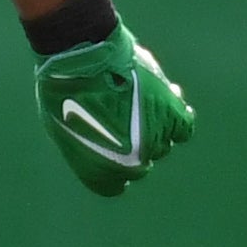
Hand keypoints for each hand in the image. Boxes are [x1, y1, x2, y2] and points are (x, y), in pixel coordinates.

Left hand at [33, 26, 193, 196]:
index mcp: (99, 172)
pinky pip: (183, 127)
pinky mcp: (172, 115)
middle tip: (127, 124)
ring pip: (161, 144)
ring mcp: (153, 140)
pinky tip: (170, 104)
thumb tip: (104, 140)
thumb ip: (88, 143)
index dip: (114, 171)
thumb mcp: (63, 126)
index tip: (114, 157)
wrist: (83, 60)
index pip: (113, 186)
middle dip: (134, 149)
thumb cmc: (63, 89)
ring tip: (142, 103)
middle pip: (140, 166)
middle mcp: (130, 163)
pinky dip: (178, 119)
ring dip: (154, 129)